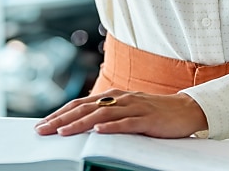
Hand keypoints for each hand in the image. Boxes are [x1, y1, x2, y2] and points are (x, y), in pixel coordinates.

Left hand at [33, 90, 208, 138]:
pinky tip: (98, 131)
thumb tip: (81, 124)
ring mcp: (133, 107)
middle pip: (85, 108)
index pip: (79, 104)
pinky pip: (127, 123)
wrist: (185, 109)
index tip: (42, 125)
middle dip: (61, 119)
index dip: (60, 113)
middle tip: (43, 130)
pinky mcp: (147, 118)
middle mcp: (119, 98)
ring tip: (63, 132)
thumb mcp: (126, 111)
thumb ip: (106, 114)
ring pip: (101, 115)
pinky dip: (111, 127)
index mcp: (111, 96)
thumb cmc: (153, 113)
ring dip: (80, 124)